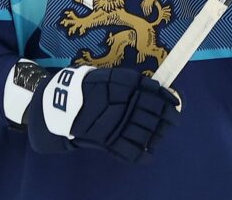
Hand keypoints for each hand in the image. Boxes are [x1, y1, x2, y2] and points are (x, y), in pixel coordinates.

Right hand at [25, 66, 179, 161]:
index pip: (154, 92)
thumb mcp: (105, 77)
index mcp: (122, 85)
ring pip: (149, 132)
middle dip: (168, 118)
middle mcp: (122, 104)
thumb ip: (128, 82)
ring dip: (158, 134)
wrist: (57, 105)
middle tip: (172, 119)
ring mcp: (117, 124)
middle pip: (156, 113)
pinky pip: (134, 152)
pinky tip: (148, 153)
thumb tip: (158, 88)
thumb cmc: (84, 87)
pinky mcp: (110, 142)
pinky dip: (144, 155)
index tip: (174, 102)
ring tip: (160, 133)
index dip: (168, 99)